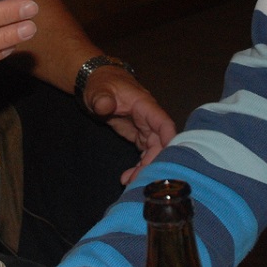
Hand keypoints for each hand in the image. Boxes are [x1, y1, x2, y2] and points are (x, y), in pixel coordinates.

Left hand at [81, 67, 176, 181]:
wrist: (97, 85)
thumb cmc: (100, 84)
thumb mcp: (98, 90)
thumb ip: (102, 98)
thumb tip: (104, 105)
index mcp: (145, 106)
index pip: (164, 124)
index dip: (170, 141)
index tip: (170, 160)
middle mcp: (149, 119)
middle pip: (160, 143)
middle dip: (152, 163)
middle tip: (138, 180)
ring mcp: (145, 128)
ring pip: (153, 151)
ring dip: (146, 167)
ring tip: (130, 182)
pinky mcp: (139, 135)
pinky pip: (146, 152)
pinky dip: (141, 165)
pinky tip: (131, 178)